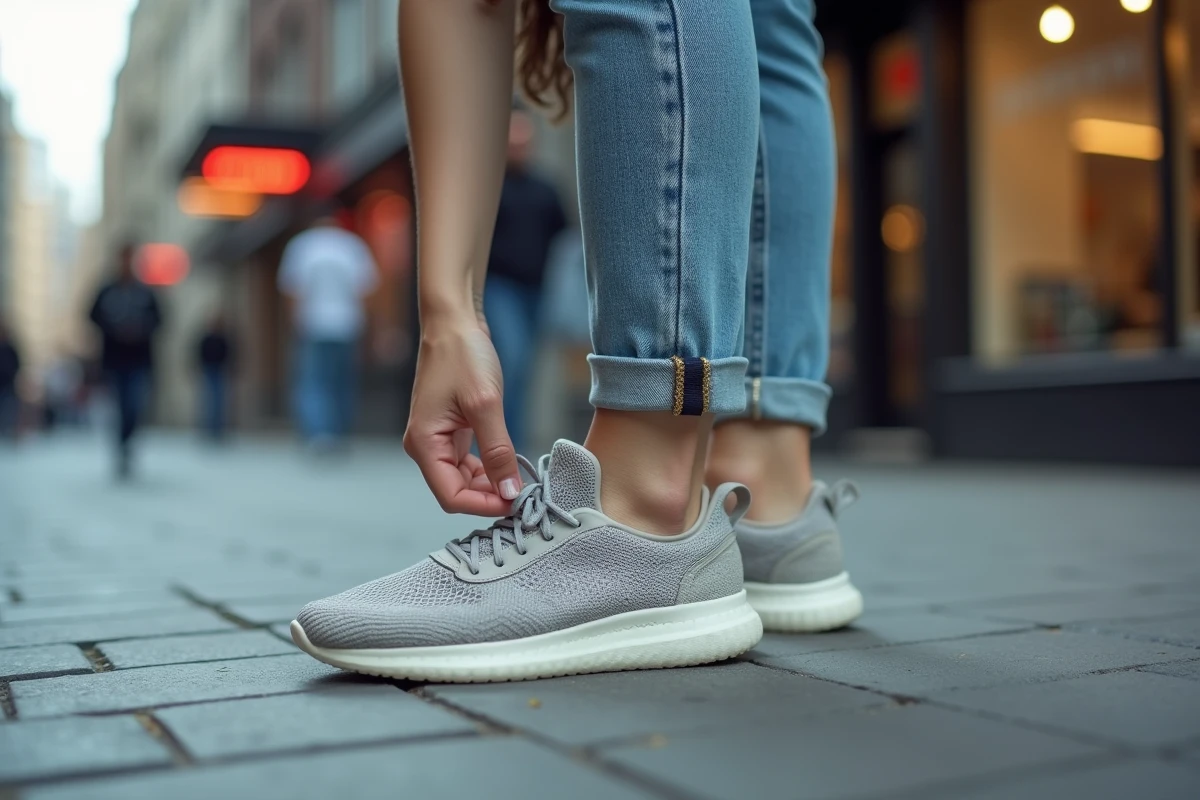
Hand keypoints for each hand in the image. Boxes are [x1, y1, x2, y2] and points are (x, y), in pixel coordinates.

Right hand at [403, 317, 521, 515]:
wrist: (454, 323)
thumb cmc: (463, 356)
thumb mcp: (486, 404)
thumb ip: (497, 452)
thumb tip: (509, 492)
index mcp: (424, 444)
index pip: (451, 496)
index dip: (484, 505)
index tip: (517, 503)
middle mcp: (425, 447)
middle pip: (457, 492)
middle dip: (490, 497)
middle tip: (526, 494)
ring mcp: (437, 440)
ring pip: (464, 480)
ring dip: (491, 484)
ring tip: (522, 481)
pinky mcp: (450, 431)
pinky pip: (468, 462)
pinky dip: (489, 468)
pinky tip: (510, 464)